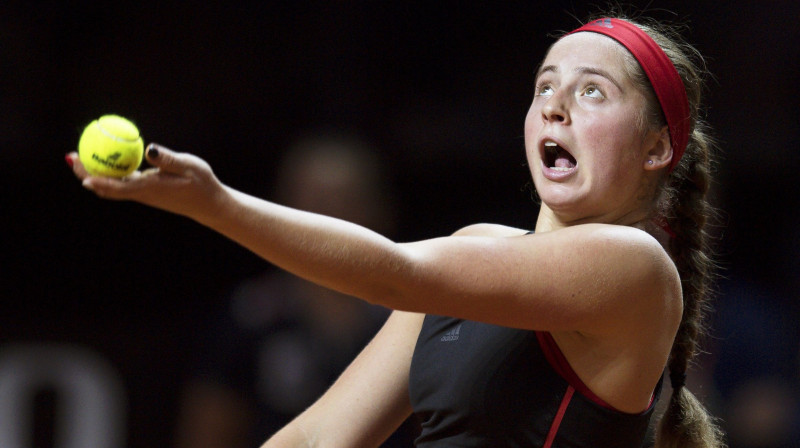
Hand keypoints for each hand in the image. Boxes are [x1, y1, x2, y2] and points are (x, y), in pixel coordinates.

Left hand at [66, 144, 226, 219]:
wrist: (209, 204)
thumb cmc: (201, 183)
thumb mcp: (189, 167)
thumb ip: (168, 159)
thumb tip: (149, 149)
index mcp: (150, 188)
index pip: (118, 186)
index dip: (98, 179)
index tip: (81, 173)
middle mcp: (142, 193)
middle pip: (106, 187)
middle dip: (86, 173)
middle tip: (72, 156)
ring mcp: (142, 193)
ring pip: (111, 185)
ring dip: (93, 172)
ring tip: (78, 156)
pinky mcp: (145, 190)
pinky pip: (121, 182)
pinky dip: (108, 172)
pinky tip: (104, 160)